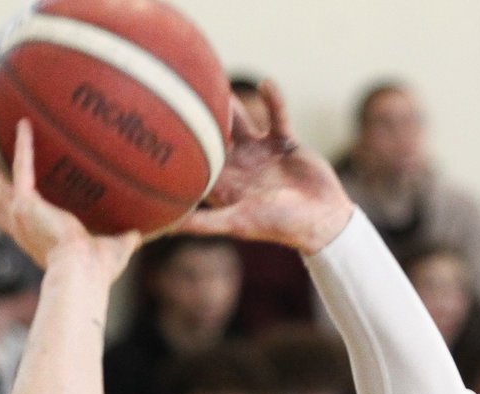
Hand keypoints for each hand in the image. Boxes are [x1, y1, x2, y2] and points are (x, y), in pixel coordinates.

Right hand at [0, 121, 139, 280]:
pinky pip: (21, 166)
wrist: (82, 272)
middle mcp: (21, 229)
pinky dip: (23, 145)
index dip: (3, 212)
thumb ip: (122, 240)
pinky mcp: (25, 204)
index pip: (14, 224)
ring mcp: (19, 216)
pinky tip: (24, 124)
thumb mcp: (110, 252)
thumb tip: (137, 235)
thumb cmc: (95, 271)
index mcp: (35, 241)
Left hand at [177, 79, 354, 254]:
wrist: (322, 220)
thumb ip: (201, 223)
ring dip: (228, 104)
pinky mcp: (284, 141)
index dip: (178, 147)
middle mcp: (239, 166)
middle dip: (199, 118)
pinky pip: (277, 115)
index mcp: (224, 185)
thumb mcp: (237, 223)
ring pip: (239, 121)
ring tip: (213, 79)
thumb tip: (163, 228)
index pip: (194, 162)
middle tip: (178, 91)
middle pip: (213, 136)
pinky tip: (265, 82)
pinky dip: (273, 100)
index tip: (157, 126)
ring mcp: (261, 152)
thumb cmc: (279, 226)